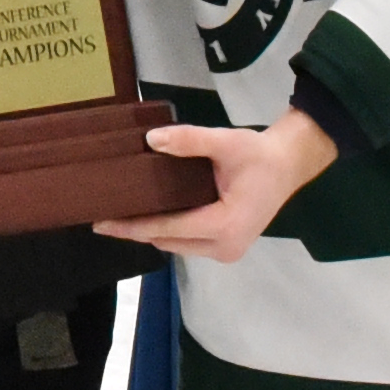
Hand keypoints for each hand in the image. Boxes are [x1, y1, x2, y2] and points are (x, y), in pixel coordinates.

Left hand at [98, 108, 339, 262]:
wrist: (287, 165)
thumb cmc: (258, 154)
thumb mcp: (225, 141)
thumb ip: (189, 140)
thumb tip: (151, 139)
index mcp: (225, 226)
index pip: (167, 229)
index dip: (132, 226)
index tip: (101, 222)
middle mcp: (225, 246)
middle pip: (167, 242)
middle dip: (135, 231)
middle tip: (103, 217)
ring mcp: (227, 250)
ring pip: (175, 246)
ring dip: (150, 233)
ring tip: (119, 217)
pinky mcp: (226, 247)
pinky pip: (187, 242)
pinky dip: (167, 232)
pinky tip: (146, 217)